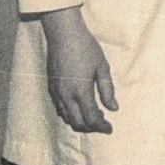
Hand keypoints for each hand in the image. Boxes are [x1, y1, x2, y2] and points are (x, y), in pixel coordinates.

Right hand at [41, 6, 117, 133]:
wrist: (64, 36)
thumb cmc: (86, 48)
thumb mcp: (102, 67)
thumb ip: (107, 90)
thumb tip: (113, 108)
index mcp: (81, 91)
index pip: (91, 118)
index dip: (101, 126)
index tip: (110, 129)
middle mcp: (66, 96)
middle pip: (77, 122)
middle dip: (91, 127)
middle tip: (103, 124)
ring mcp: (56, 93)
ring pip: (67, 118)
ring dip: (80, 121)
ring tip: (94, 116)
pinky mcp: (51, 88)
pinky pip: (60, 109)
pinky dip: (70, 114)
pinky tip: (79, 107)